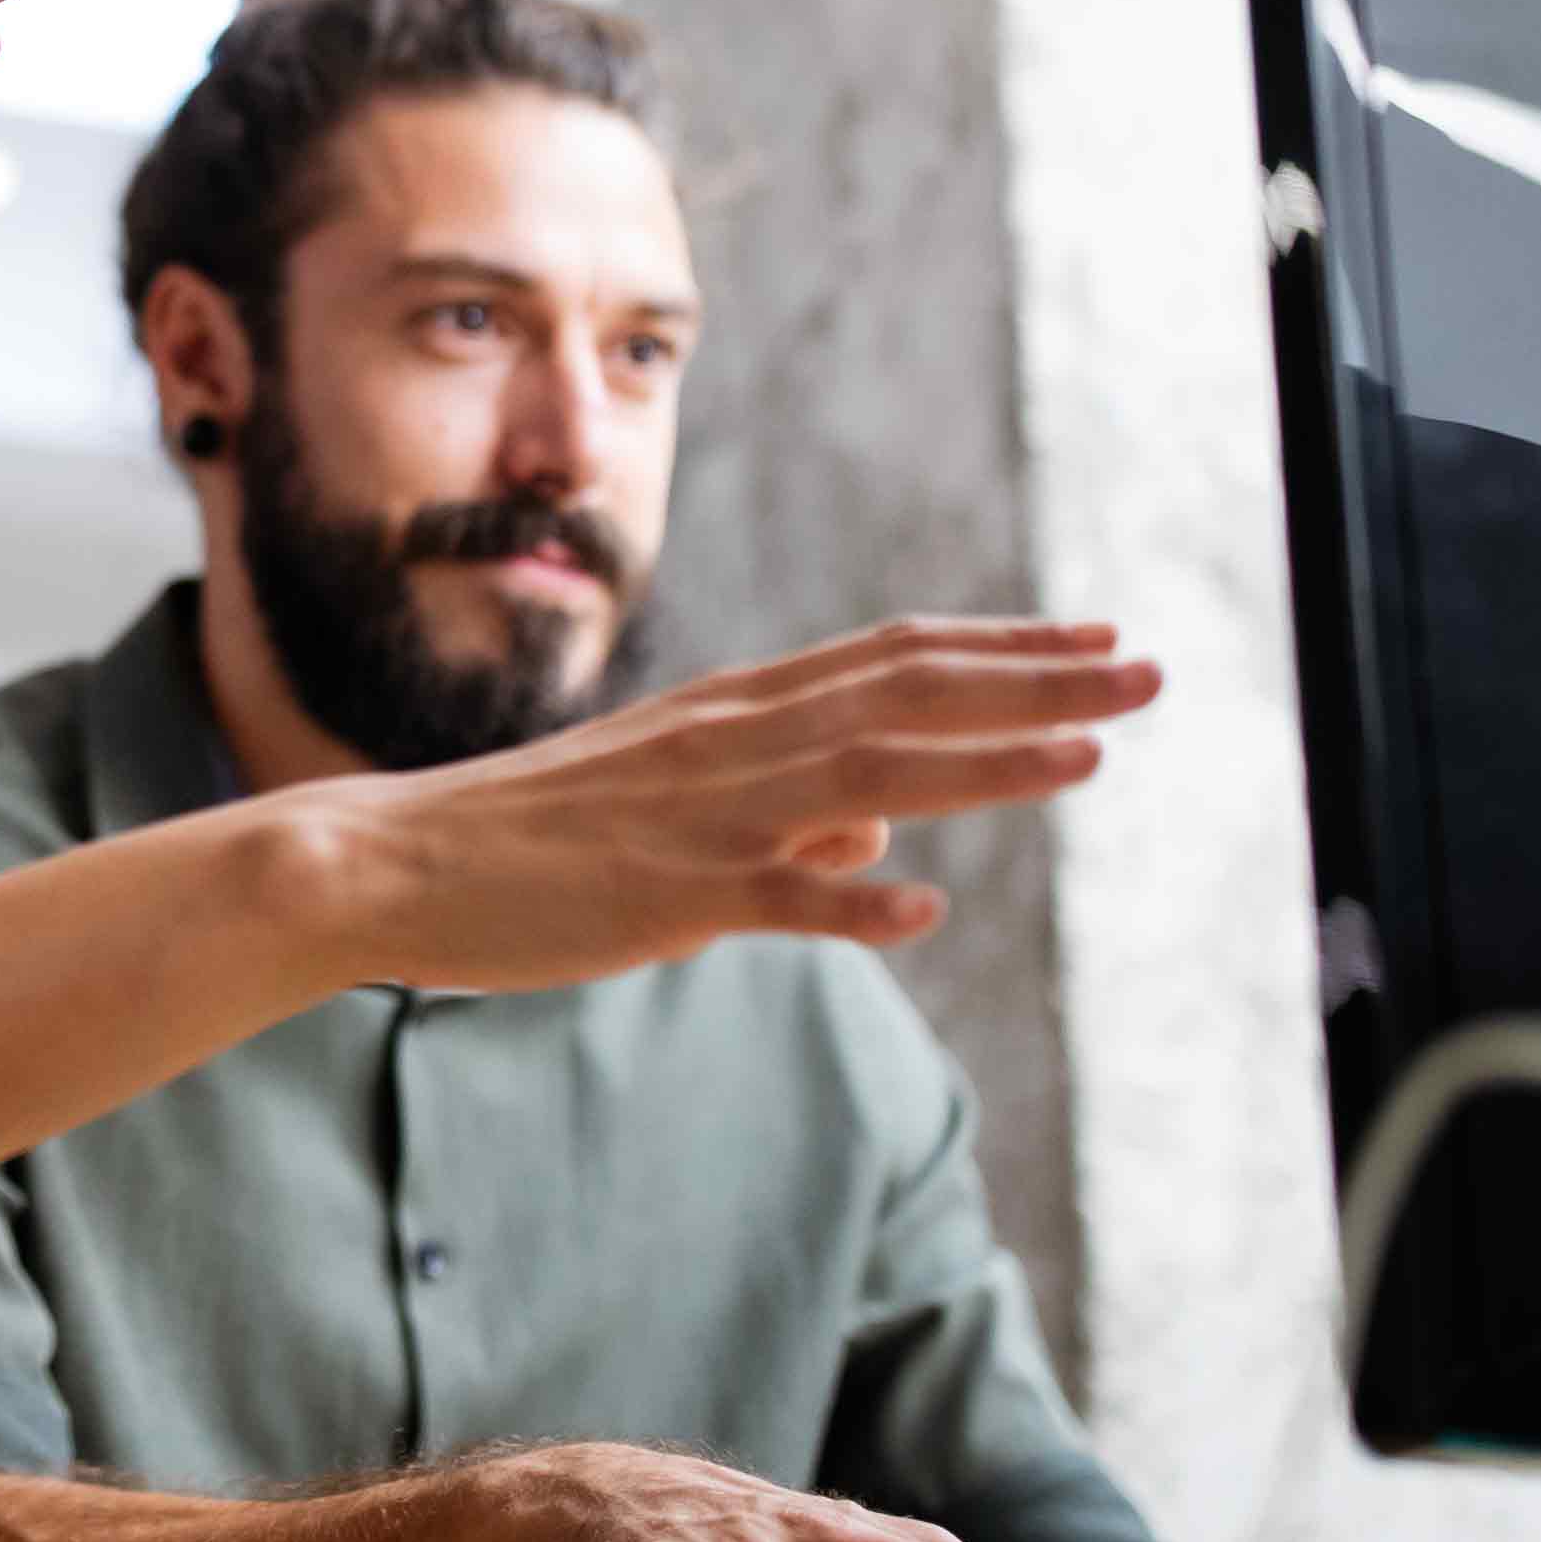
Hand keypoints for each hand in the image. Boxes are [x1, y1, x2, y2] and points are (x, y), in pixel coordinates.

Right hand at [330, 620, 1163, 990]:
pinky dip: (850, 894)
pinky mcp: (663, 894)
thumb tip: (882, 822)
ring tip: (1093, 758)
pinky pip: (773, 895)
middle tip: (1149, 672)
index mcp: (733, 712)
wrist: (391, 860)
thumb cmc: (532, 838)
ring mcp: (701, 816)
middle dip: (1036, 683)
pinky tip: (924, 903)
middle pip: (908, 696)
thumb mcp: (669, 803)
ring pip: (868, 773)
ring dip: (987, 766)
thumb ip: (784, 805)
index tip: (1098, 638)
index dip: (1001, 647)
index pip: (892, 658)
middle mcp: (732, 743)